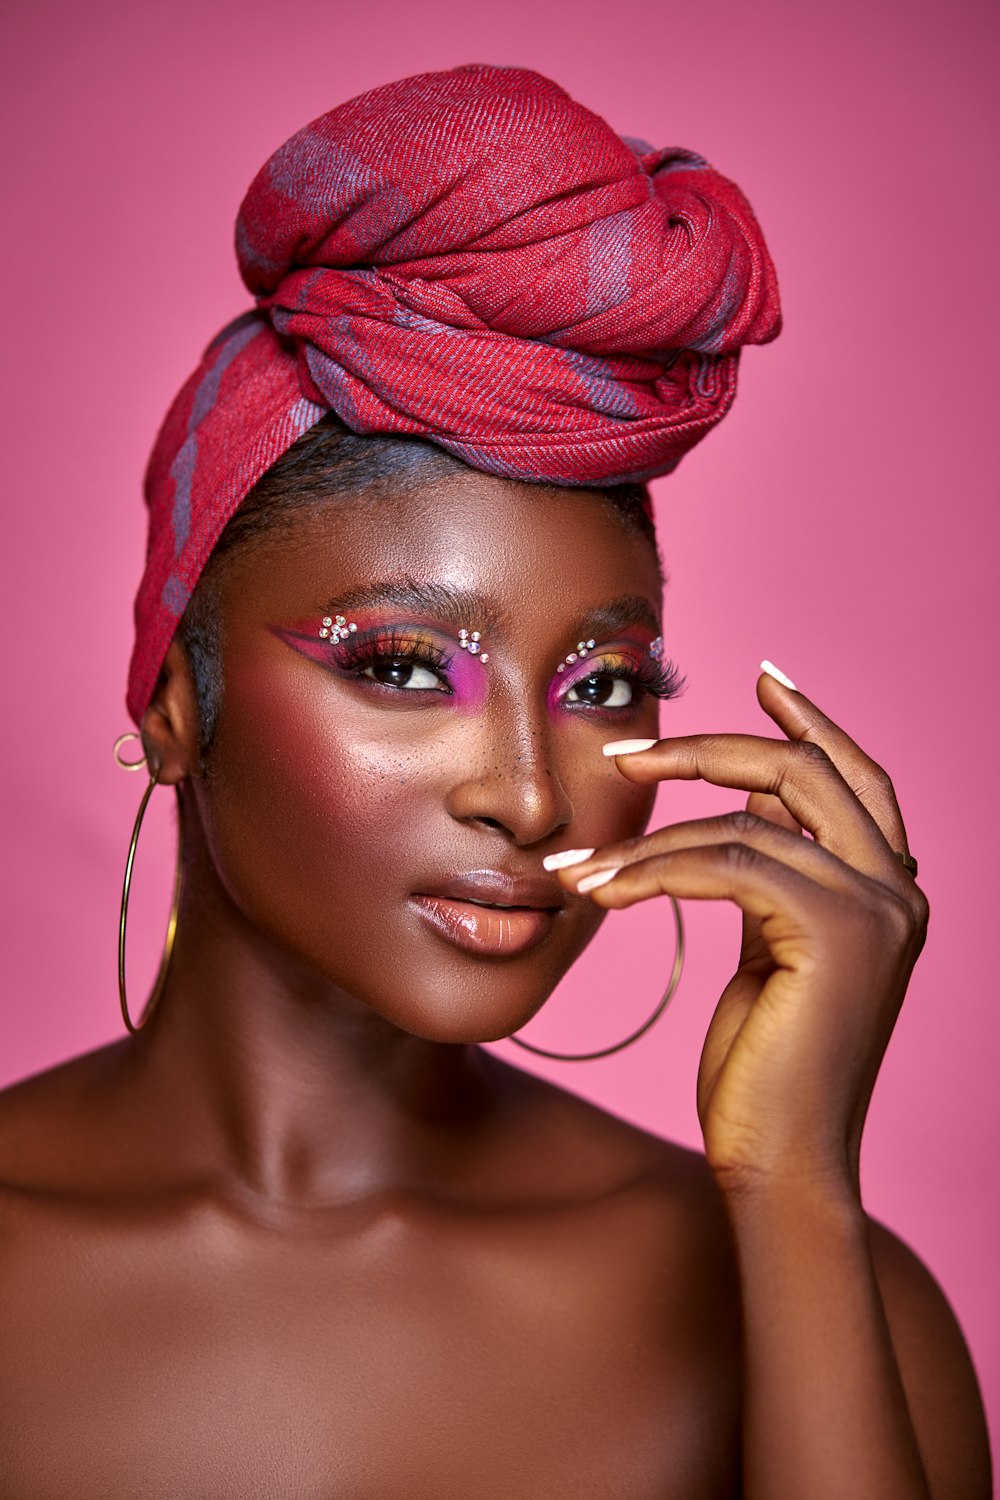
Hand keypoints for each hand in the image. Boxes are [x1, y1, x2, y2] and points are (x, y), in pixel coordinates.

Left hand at [555, 671, 928, 1198]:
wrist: (784, 1161)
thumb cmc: (766, 1066)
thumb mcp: (771, 948)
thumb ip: (774, 874)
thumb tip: (748, 805)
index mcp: (889, 889)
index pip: (854, 777)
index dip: (811, 722)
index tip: (763, 677)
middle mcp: (898, 889)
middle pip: (804, 772)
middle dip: (710, 748)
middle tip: (630, 750)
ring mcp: (877, 908)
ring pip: (746, 821)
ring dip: (648, 838)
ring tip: (582, 865)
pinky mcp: (837, 933)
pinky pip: (728, 864)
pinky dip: (655, 871)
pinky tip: (604, 891)